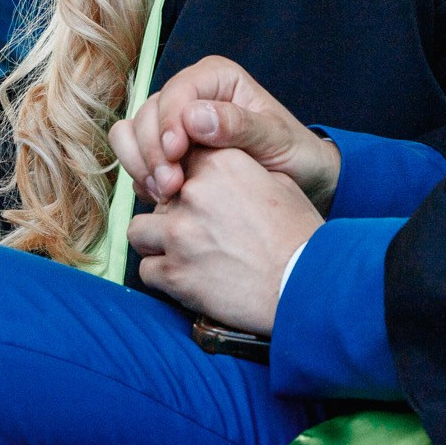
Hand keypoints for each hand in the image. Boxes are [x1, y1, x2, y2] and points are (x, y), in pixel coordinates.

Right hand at [109, 56, 338, 211]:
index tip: (175, 155)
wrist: (300, 180)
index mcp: (215, 78)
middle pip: (147, 113)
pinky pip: (134, 156)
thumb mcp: (276, 138)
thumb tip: (193, 117)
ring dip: (140, 163)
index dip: (168, 123)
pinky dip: (141, 176)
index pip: (176, 92)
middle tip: (170, 187)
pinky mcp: (162, 149)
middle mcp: (188, 94)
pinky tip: (163, 198)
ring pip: (132, 132)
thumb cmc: (294, 153)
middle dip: (152, 150)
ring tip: (164, 194)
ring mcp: (171, 122)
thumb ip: (239, 125)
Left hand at [126, 148, 319, 333]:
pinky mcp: (173, 272)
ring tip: (183, 253)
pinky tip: (187, 278)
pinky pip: (145, 269)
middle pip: (157, 195)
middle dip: (171, 212)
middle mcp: (193, 193)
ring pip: (140, 230)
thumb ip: (241, 170)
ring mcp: (178, 233)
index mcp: (220, 164)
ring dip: (156, 241)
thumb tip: (221, 172)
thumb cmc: (300, 237)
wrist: (306, 287)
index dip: (182, 177)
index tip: (191, 194)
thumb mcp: (280, 185)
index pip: (179, 157)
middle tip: (196, 231)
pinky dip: (162, 275)